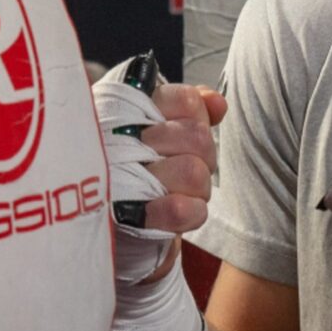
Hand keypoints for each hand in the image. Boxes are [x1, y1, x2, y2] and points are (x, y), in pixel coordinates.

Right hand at [93, 53, 225, 283]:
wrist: (114, 231)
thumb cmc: (138, 169)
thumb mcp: (161, 129)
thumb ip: (190, 110)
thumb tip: (217, 103)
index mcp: (125, 108)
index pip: (184, 99)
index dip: (196, 116)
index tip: (182, 129)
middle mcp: (117, 138)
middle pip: (196, 136)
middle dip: (203, 155)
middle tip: (185, 166)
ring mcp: (119, 179)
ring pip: (193, 172)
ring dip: (197, 187)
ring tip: (179, 190)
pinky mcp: (128, 219)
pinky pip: (181, 209)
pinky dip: (191, 211)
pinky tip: (181, 211)